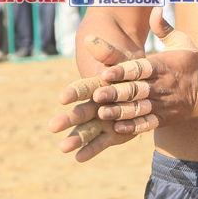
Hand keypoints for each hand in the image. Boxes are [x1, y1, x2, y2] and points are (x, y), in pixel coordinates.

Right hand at [48, 34, 142, 161]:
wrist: (144, 82)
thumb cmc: (131, 66)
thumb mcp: (123, 58)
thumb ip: (109, 53)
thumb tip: (92, 40)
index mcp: (98, 85)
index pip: (84, 88)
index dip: (74, 92)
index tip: (63, 98)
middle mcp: (97, 104)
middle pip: (82, 111)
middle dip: (68, 119)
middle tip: (52, 126)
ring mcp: (105, 119)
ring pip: (88, 128)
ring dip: (77, 138)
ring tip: (63, 148)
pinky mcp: (115, 132)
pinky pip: (103, 141)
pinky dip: (91, 149)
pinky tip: (79, 158)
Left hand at [49, 9, 197, 162]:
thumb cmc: (192, 62)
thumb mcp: (182, 41)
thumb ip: (164, 28)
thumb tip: (155, 8)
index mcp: (163, 66)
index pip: (140, 69)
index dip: (122, 72)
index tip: (105, 73)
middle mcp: (162, 86)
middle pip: (136, 90)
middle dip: (116, 93)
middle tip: (97, 95)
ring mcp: (164, 104)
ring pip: (139, 108)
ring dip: (121, 112)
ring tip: (102, 113)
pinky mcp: (165, 118)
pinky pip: (148, 124)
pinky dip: (134, 127)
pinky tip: (118, 128)